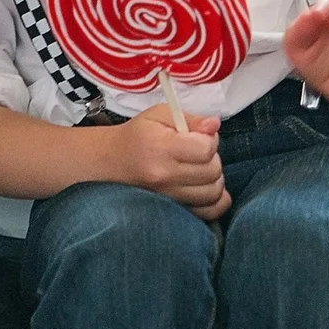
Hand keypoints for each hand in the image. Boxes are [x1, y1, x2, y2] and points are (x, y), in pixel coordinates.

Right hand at [115, 105, 228, 221]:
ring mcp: (168, 198)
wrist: (112, 162)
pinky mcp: (172, 211)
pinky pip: (208, 213)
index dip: (209, 140)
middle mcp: (164, 177)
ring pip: (214, 193)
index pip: (205, 149)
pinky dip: (216, 202)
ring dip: (214, 179)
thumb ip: (191, 118)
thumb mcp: (160, 115)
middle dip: (213, 158)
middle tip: (198, 152)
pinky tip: (206, 188)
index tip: (199, 137)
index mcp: (160, 148)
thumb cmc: (138, 135)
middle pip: (212, 171)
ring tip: (200, 169)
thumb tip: (214, 125)